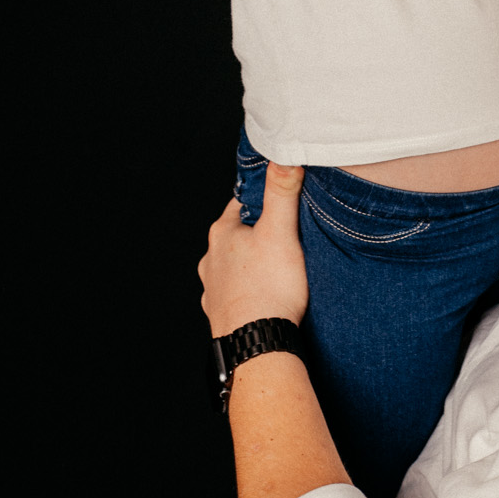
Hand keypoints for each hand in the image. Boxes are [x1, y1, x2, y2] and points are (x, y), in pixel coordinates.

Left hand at [199, 163, 308, 335]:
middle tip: (287, 234)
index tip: (280, 200)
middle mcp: (211, 260)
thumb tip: (284, 153)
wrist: (257, 345)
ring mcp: (214, 288)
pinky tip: (267, 296)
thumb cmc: (268, 289)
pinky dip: (250, 291)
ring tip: (279, 267)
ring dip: (253, 264)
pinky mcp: (222, 314)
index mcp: (222, 234)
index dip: (263, 199)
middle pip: (237, 235)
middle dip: (259, 233)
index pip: (241, 202)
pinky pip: (237, 294)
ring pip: (234, 266)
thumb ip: (282, 191)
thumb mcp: (280, 232)